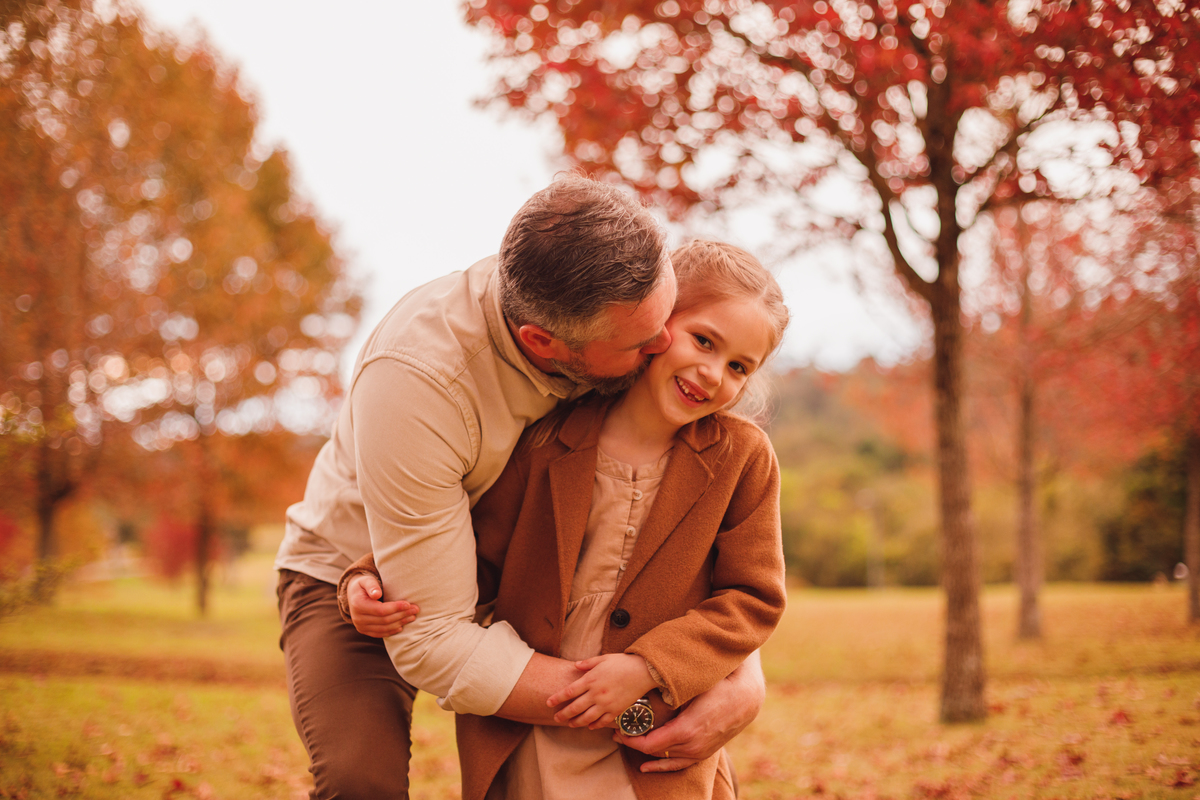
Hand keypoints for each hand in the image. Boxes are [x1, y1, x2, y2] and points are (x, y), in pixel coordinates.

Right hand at [347, 572, 417, 637]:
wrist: (353, 594)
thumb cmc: (363, 585)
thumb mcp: (366, 580)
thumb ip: (372, 585)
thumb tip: (376, 594)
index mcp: (358, 605)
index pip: (380, 610)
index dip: (395, 608)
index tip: (408, 604)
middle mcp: (358, 618)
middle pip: (384, 620)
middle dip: (401, 615)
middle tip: (415, 609)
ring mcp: (361, 626)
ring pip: (384, 628)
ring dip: (399, 623)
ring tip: (412, 616)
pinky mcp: (364, 631)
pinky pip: (380, 633)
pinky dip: (392, 631)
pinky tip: (401, 626)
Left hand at [546, 653, 654, 729]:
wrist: (643, 671)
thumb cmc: (623, 662)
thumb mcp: (603, 658)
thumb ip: (588, 663)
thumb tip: (576, 665)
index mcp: (591, 680)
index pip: (569, 692)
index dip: (557, 698)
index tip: (549, 703)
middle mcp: (596, 694)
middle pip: (575, 708)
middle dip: (563, 714)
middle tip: (556, 718)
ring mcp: (606, 704)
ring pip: (586, 718)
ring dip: (576, 722)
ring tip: (570, 724)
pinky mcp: (616, 710)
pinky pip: (602, 722)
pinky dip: (594, 725)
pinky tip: (589, 726)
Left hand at [613, 652, 764, 772]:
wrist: (746, 698)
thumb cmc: (718, 686)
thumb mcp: (693, 686)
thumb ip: (671, 690)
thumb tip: (646, 683)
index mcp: (687, 729)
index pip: (650, 742)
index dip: (631, 738)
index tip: (618, 730)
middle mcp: (692, 745)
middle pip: (654, 750)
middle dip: (633, 741)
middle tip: (618, 731)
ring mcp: (699, 751)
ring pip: (664, 757)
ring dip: (644, 751)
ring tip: (628, 741)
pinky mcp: (703, 753)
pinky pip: (679, 765)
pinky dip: (661, 767)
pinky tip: (646, 767)